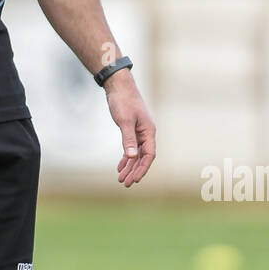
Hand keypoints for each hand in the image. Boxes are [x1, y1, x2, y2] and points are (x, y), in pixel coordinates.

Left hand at [104, 69, 155, 186]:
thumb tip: (131, 157)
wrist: (119, 86)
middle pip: (143, 157)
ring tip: (121, 179)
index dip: (143, 168)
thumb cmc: (123, 101)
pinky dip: (126, 157)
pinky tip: (120, 166)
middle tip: (125, 184)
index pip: (149, 155)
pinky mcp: (131, 129)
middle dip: (135, 171)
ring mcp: (139, 132)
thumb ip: (128, 139)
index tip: (135, 179)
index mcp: (149, 131)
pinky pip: (131, 147)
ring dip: (129, 166)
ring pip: (136, 154)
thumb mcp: (125, 121)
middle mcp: (146, 133)